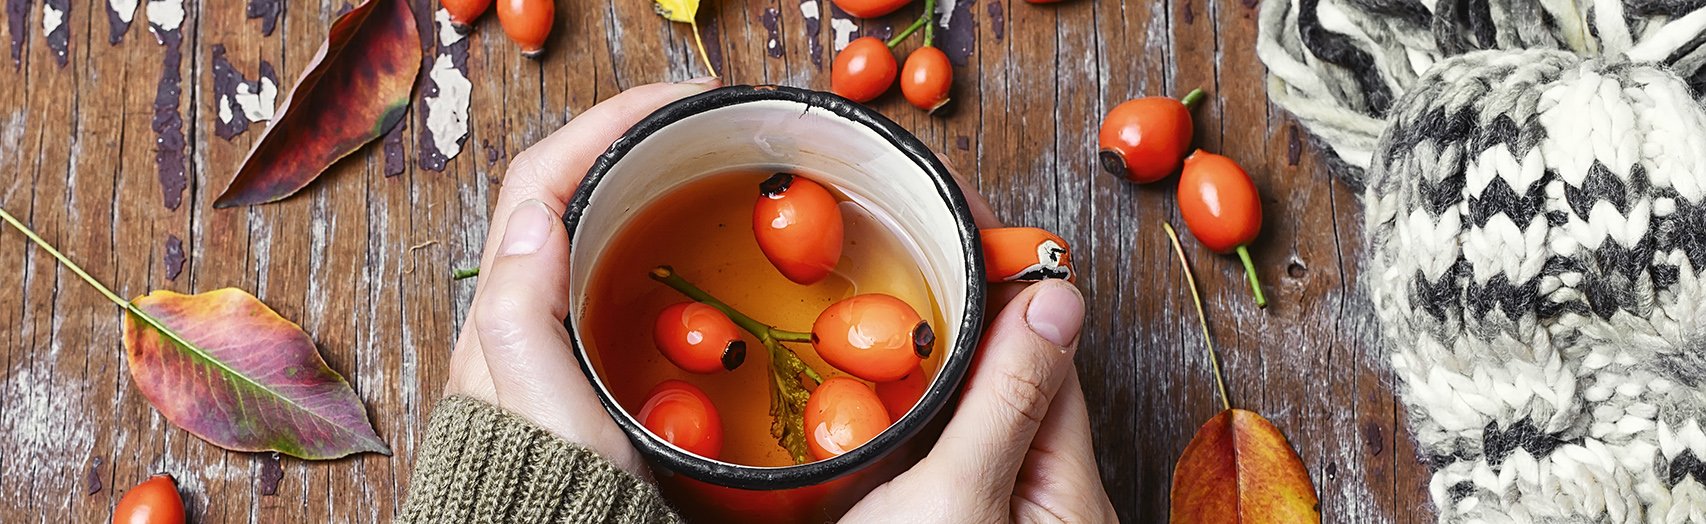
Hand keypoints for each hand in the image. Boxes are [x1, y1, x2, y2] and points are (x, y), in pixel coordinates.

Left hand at [443, 78, 721, 476]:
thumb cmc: (550, 495)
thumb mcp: (539, 406)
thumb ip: (522, 314)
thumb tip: (541, 212)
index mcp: (507, 310)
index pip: (545, 179)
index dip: (607, 124)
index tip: (680, 102)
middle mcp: (524, 314)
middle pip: (569, 191)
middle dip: (633, 141)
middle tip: (707, 128)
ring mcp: (555, 338)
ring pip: (593, 231)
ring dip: (646, 184)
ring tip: (710, 171)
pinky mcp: (586, 366)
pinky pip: (616, 277)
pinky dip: (659, 241)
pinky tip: (705, 258)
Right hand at [842, 170, 1115, 522]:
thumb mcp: (961, 499)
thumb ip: (1007, 402)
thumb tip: (1057, 295)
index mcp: (1063, 483)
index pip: (1041, 345)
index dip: (1001, 268)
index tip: (953, 204)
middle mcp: (1037, 496)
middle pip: (1001, 370)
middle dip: (954, 297)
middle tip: (896, 225)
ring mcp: (988, 512)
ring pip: (958, 411)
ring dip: (914, 351)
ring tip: (860, 289)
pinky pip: (924, 451)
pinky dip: (887, 407)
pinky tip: (846, 386)